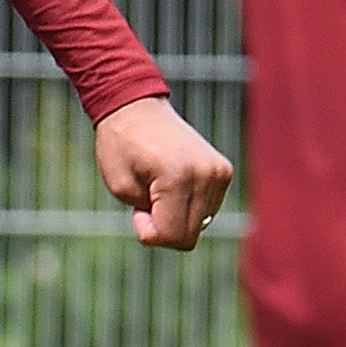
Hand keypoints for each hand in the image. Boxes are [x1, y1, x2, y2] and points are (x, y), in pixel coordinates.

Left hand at [93, 97, 234, 248]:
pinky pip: (207, 210)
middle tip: (145, 203)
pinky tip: (173, 184)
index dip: (149, 234)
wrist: (137, 109)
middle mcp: (206, 175)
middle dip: (163, 229)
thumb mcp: (122, 189)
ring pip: (200, 225)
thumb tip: (179, 232)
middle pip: (189, 237)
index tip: (136, 213)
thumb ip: (148, 218)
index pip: (173, 236)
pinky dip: (188, 206)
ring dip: (176, 217)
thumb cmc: (121, 148)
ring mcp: (219, 172)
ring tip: (159, 189)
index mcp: (178, 178)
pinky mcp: (224, 171)